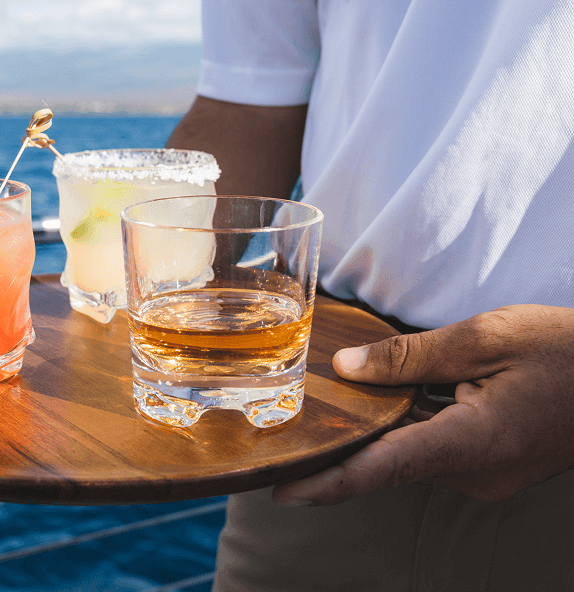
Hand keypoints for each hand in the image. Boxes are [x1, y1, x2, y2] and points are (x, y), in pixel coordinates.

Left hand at [273, 304, 573, 505]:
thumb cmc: (568, 352)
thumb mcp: (488, 336)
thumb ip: (411, 354)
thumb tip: (347, 368)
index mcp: (473, 442)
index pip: (383, 468)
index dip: (328, 482)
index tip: (282, 491)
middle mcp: (475, 473)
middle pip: (388, 461)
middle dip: (341, 446)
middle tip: (290, 426)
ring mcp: (484, 476)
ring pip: (409, 454)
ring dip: (374, 433)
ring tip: (329, 409)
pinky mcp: (489, 467)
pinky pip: (432, 450)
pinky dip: (405, 428)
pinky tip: (386, 398)